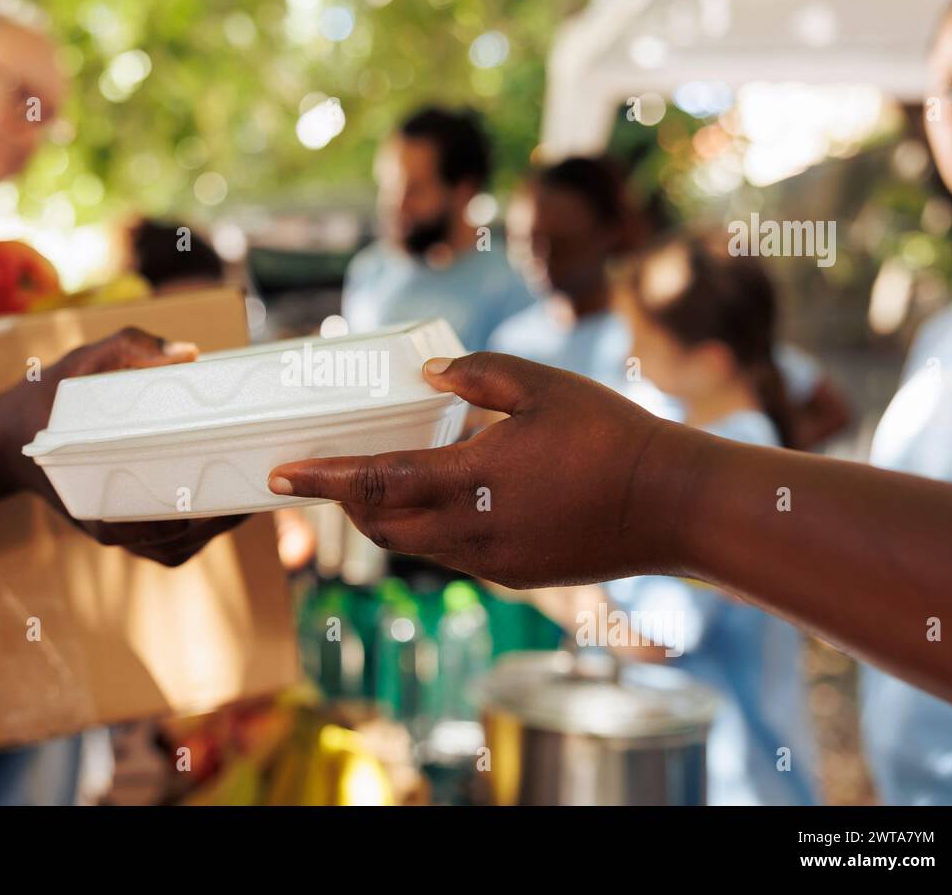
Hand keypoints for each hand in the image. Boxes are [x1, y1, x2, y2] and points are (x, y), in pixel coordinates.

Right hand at [0, 326, 246, 565]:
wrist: (6, 437)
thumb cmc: (47, 399)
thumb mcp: (80, 362)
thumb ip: (130, 348)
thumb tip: (189, 354)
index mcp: (93, 494)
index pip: (147, 528)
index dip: (192, 521)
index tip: (226, 502)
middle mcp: (106, 523)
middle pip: (175, 541)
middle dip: (219, 521)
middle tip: (255, 489)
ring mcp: (114, 530)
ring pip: (174, 549)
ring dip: (213, 531)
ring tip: (250, 498)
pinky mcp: (120, 529)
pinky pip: (166, 546)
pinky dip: (197, 534)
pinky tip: (226, 506)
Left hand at [268, 353, 696, 588]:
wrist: (672, 506)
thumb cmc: (610, 436)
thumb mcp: (541, 385)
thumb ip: (476, 376)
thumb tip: (429, 378)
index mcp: (471, 480)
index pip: (375, 483)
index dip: (322, 479)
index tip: (280, 476)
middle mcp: (471, 532)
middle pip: (381, 524)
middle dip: (345, 502)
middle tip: (321, 474)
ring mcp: (492, 561)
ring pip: (414, 544)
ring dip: (385, 517)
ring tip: (374, 483)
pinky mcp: (513, 575)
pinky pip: (450, 554)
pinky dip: (428, 529)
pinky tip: (441, 500)